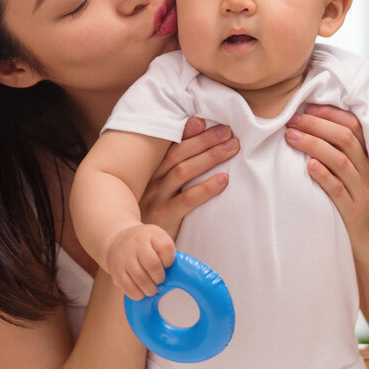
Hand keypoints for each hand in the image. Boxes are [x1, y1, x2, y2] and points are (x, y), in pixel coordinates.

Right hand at [106, 224, 176, 299]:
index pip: (165, 247)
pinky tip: (141, 292)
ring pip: (140, 278)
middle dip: (159, 277)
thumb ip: (167, 252)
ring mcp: (124, 256)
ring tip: (152, 289)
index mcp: (151, 233)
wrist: (118, 239)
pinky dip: (137, 294)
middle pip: (153, 264)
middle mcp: (136, 243)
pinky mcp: (115, 270)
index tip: (167, 265)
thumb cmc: (145, 243)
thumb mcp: (157, 238)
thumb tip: (177, 275)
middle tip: (160, 280)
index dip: (169, 260)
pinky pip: (127, 287)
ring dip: (150, 288)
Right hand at [140, 117, 237, 238]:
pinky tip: (224, 180)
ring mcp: (156, 198)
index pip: (169, 146)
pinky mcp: (165, 216)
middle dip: (204, 140)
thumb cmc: (155, 214)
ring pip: (184, 171)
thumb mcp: (159, 191)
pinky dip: (207, 187)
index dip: (186, 132)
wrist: (137, 247)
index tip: (204, 121)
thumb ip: (174, 170)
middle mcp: (151, 180)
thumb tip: (199, 144)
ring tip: (231, 148)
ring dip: (210, 157)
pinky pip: (188, 199)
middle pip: (178, 154)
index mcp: (150, 171)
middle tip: (228, 132)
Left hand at [284, 104, 368, 253]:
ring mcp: (361, 191)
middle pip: (345, 138)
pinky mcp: (352, 212)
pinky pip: (338, 190)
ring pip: (340, 160)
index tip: (307, 106)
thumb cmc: (353, 199)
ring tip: (291, 137)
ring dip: (314, 145)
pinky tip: (308, 166)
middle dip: (317, 125)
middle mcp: (366, 170)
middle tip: (292, 120)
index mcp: (366, 157)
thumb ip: (337, 150)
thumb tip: (308, 122)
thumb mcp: (351, 172)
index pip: (353, 125)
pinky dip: (323, 175)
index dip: (330, 113)